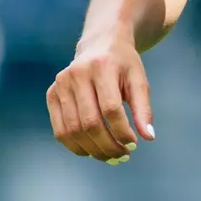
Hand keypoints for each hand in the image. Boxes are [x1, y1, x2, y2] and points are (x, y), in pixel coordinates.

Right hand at [46, 37, 153, 163]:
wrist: (100, 43)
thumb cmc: (123, 64)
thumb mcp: (138, 80)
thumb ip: (143, 108)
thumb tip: (149, 137)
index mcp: (102, 66)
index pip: (110, 109)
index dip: (122, 131)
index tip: (133, 144)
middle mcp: (77, 74)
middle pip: (90, 122)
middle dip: (107, 145)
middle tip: (122, 156)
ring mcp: (61, 84)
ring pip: (73, 130)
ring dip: (92, 150)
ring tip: (110, 157)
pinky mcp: (52, 94)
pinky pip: (60, 130)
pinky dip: (76, 146)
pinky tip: (92, 150)